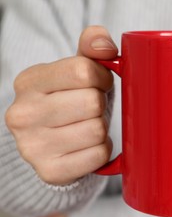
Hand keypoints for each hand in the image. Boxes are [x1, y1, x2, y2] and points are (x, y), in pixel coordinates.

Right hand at [5, 26, 117, 184]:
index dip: (101, 77)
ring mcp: (32, 146)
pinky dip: (102, 150)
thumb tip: (105, 45)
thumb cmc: (71, 100)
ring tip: (89, 126)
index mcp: (29, 82)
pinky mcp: (50, 171)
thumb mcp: (77, 70)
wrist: (52, 143)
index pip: (82, 70)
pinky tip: (88, 146)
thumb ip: (92, 48)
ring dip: (102, 128)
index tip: (99, 83)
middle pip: (92, 102)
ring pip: (97, 130)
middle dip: (101, 104)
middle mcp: (23, 114)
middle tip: (93, 108)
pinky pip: (98, 155)